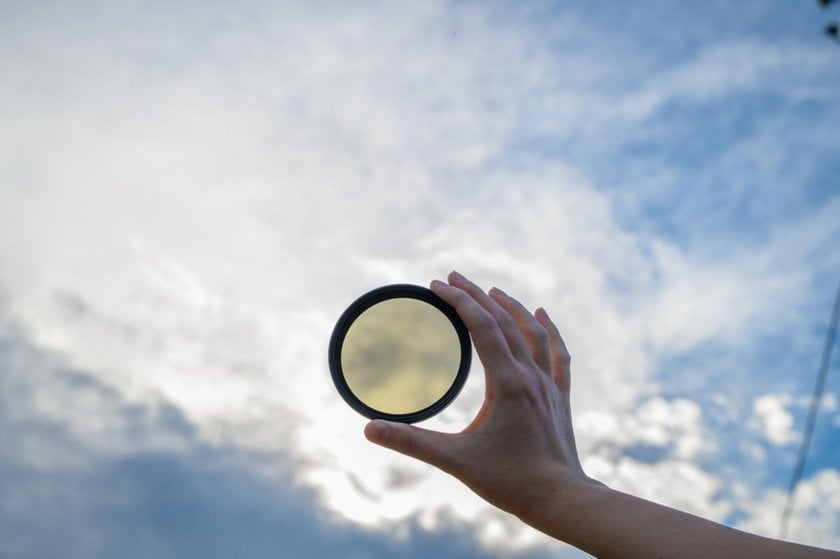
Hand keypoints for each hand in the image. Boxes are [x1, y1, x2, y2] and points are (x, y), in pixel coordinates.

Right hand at [364, 271, 600, 520]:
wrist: (561, 501)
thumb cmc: (510, 481)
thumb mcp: (454, 461)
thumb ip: (411, 442)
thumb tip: (368, 430)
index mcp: (507, 382)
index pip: (481, 326)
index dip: (457, 301)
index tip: (436, 284)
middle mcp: (531, 375)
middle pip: (504, 320)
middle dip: (476, 295)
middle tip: (453, 277)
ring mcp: (549, 385)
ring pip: (533, 331)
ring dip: (510, 306)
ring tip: (491, 290)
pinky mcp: (559, 397)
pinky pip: (557, 352)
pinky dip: (548, 329)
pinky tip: (542, 315)